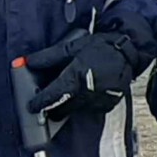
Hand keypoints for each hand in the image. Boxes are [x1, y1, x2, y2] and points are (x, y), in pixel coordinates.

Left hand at [23, 33, 141, 116]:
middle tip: (48, 104)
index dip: (39, 103)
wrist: (129, 50)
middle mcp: (86, 92)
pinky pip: (91, 109)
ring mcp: (98, 100)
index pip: (51, 97)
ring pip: (76, 110)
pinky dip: (85, 104)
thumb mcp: (73, 47)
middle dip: (53, 108)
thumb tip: (27, 62)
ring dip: (69, 106)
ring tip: (70, 95)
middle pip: (62, 109)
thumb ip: (49, 57)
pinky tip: (87, 93)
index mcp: (75, 77)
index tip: (31, 106)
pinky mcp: (108, 104)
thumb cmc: (100, 46)